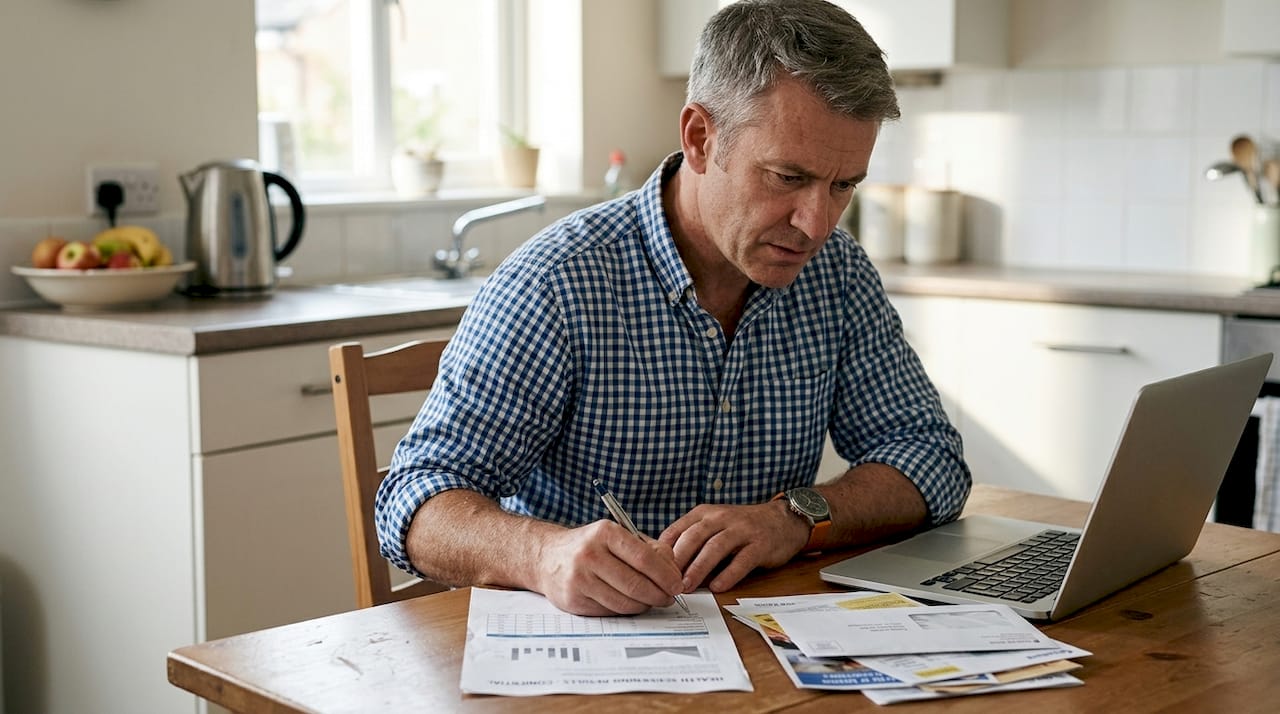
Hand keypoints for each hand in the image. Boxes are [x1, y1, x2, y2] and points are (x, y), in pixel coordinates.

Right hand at [534, 520, 686, 615]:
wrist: (547, 557)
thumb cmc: (590, 546)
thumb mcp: (616, 536)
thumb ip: (648, 549)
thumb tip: (673, 569)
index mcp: (605, 533)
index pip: (644, 558)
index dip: (665, 575)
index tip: (677, 584)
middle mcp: (589, 554)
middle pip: (636, 584)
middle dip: (659, 595)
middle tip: (668, 597)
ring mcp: (579, 579)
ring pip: (624, 602)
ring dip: (644, 605)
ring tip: (652, 601)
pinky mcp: (573, 601)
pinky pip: (609, 612)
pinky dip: (625, 610)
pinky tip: (631, 603)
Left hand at [660, 500, 809, 592]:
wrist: (782, 521)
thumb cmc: (742, 528)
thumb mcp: (713, 524)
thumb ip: (692, 539)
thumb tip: (662, 564)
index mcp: (704, 514)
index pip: (677, 529)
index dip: (664, 551)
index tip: (653, 570)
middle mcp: (721, 518)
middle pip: (694, 538)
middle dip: (678, 561)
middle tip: (667, 582)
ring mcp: (742, 530)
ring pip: (715, 548)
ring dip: (699, 568)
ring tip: (687, 586)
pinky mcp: (760, 544)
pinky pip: (742, 560)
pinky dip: (729, 574)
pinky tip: (718, 587)